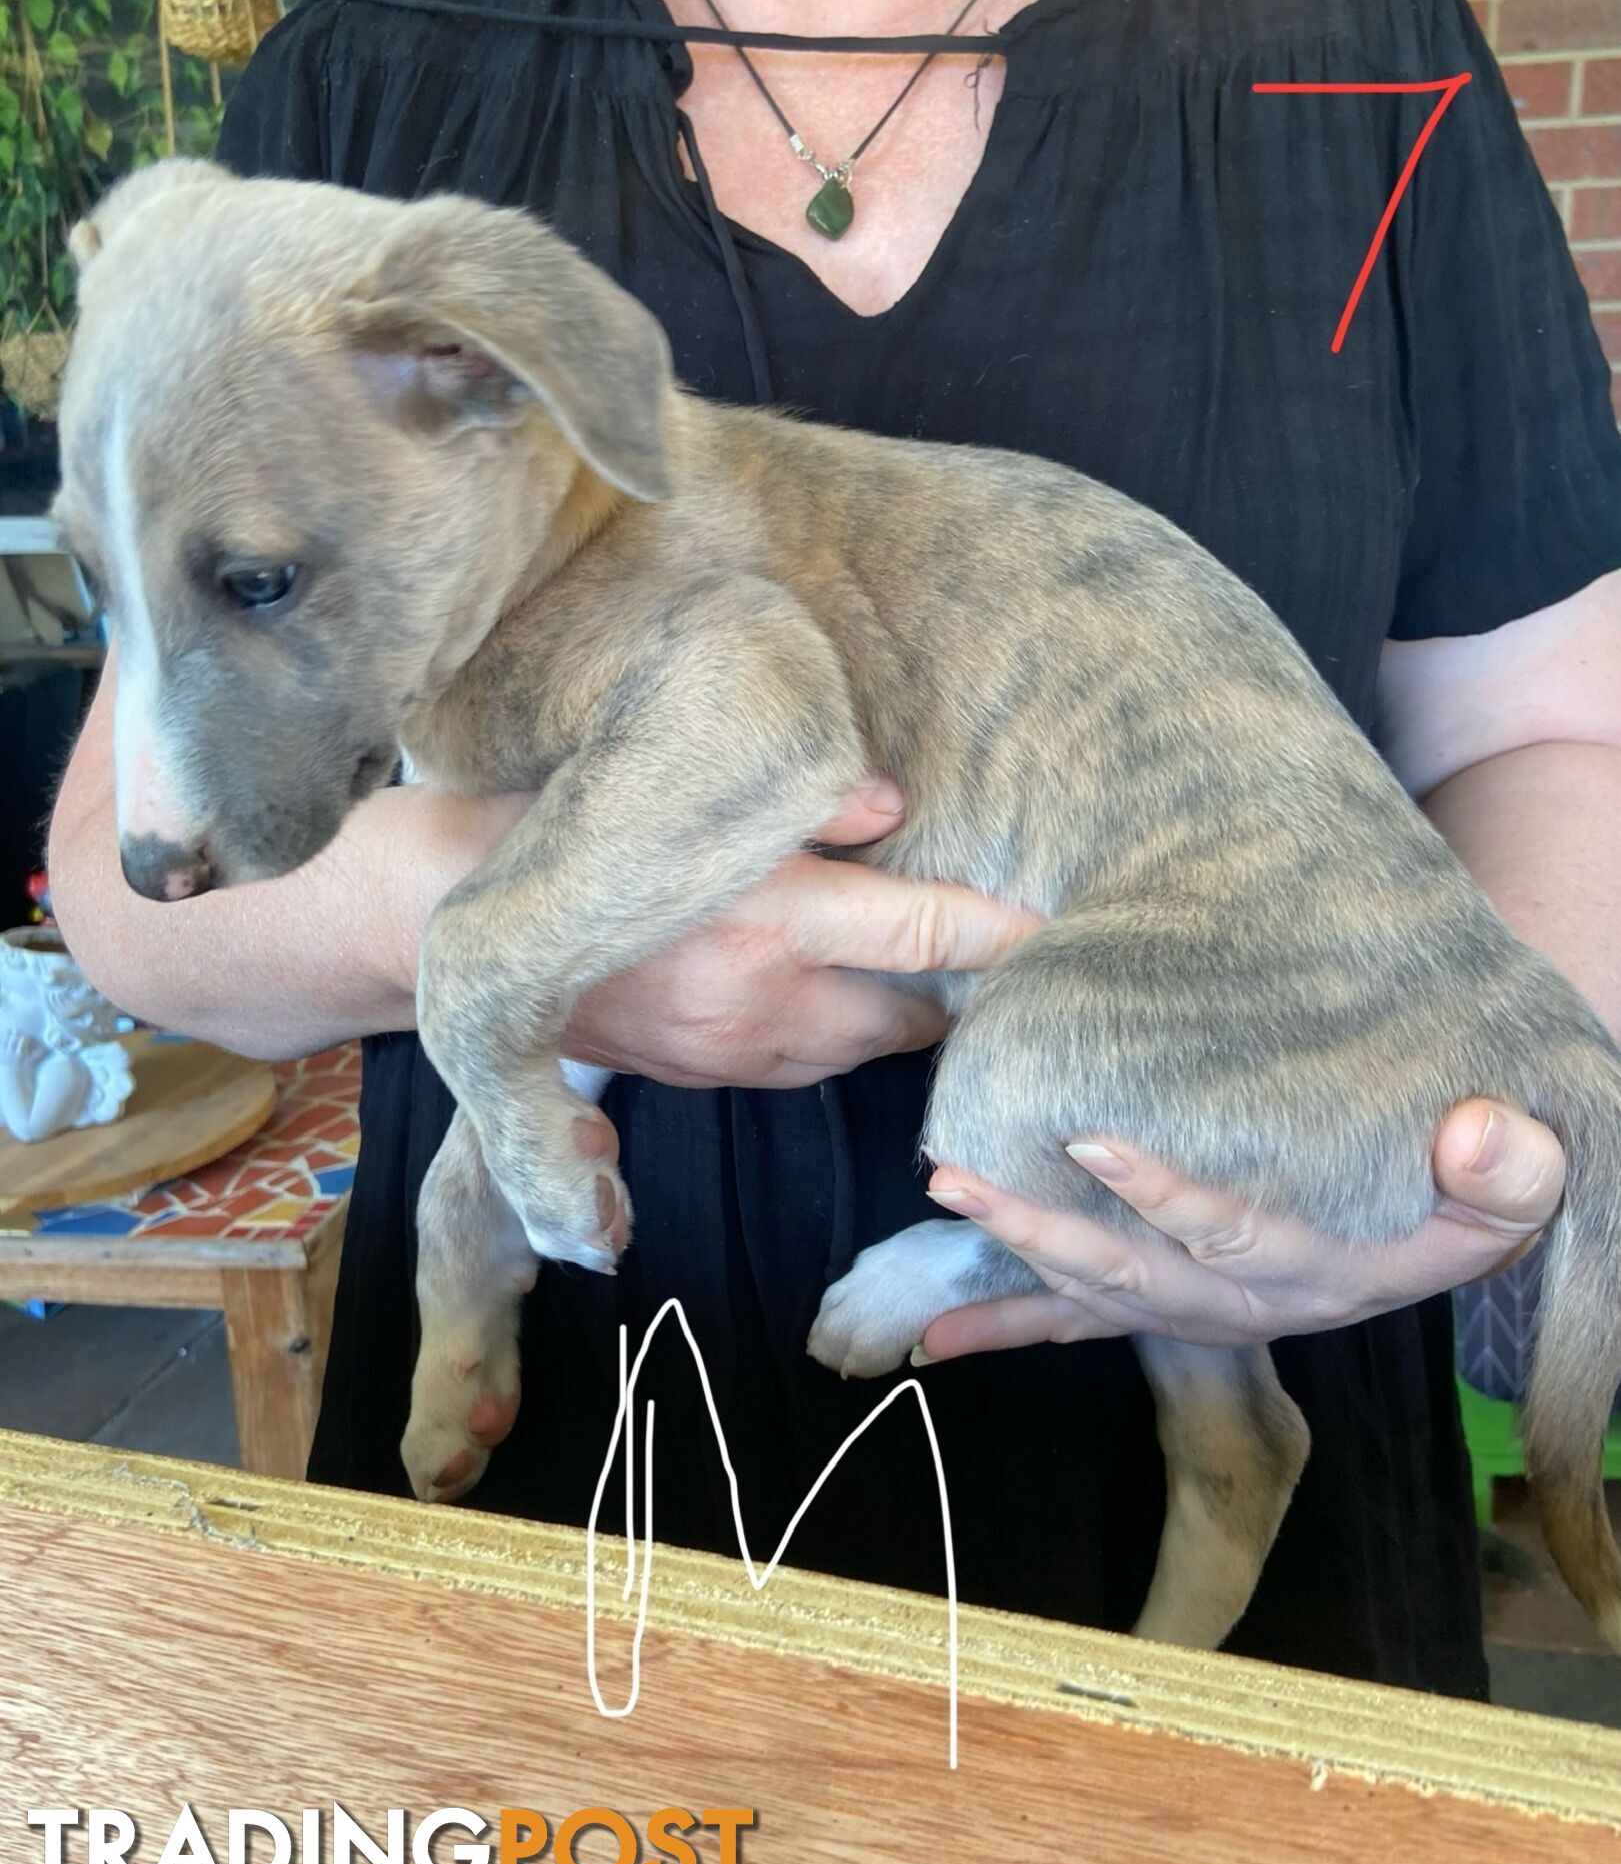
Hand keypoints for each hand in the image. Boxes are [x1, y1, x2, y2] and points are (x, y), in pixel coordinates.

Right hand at [563, 780, 1042, 1088]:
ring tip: (906, 973)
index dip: (1001, 934)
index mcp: (771, 916)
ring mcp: (729, 1050)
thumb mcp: (677, 786)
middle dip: (948, 993)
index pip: (925, 933)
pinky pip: (797, 1070)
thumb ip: (804, 801)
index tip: (1056, 931)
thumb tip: (892, 806)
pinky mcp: (698, 1077)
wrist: (450, 918)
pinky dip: (828, 1041)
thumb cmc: (566, 825)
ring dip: (887, 1020)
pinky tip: (823, 998)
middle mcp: (762, 998)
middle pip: (908, 1019)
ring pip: (856, 1054)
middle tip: (977, 955)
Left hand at [921, 1099, 1566, 1356]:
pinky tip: (936, 1339)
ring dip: (1011, 1248)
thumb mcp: (1506, 1197)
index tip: (1092, 1138)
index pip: (1231, 1235)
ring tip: (944, 1195)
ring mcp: (1193, 1312)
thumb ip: (1508, 1174)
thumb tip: (1485, 1130)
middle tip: (962, 1175)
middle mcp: (1242, 1304)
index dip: (1164, 1194)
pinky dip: (1005, 1327)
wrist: (1426, 1244)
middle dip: (1041, 1225)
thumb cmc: (1456, 1208)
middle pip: (1131, 1270)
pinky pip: (1075, 1329)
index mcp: (1316, 1270)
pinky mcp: (1162, 1313)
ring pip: (1092, 1290)